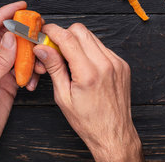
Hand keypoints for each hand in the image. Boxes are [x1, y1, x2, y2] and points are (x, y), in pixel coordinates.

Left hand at [0, 1, 40, 161]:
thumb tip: (10, 38)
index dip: (2, 14)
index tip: (19, 5)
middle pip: (2, 38)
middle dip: (19, 31)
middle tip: (36, 24)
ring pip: (14, 54)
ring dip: (27, 53)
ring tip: (38, 54)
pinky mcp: (5, 84)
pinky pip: (19, 70)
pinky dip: (28, 71)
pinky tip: (33, 78)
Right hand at [33, 23, 143, 161]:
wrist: (114, 134)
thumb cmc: (88, 121)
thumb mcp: (63, 96)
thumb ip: (54, 68)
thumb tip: (42, 48)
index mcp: (88, 73)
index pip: (67, 38)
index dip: (52, 31)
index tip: (43, 32)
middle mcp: (105, 64)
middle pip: (80, 30)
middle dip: (64, 34)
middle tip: (55, 47)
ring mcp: (117, 63)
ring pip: (91, 36)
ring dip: (77, 42)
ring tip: (69, 59)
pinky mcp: (122, 64)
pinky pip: (102, 47)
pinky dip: (89, 50)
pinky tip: (84, 65)